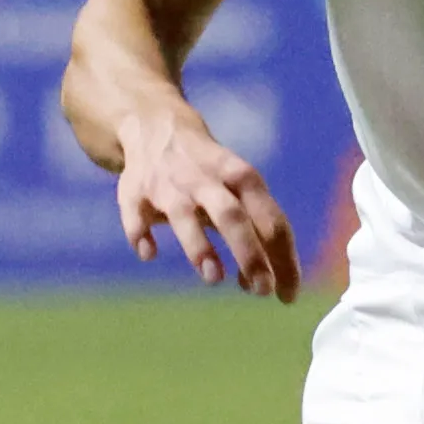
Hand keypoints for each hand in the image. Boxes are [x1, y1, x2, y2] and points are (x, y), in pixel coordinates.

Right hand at [114, 102, 297, 299]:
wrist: (156, 127)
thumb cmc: (210, 173)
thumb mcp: (239, 192)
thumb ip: (254, 234)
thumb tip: (268, 283)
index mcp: (243, 179)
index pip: (271, 221)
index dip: (283, 259)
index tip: (288, 296)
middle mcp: (207, 180)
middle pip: (233, 217)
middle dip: (249, 254)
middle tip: (262, 291)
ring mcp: (169, 185)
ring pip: (185, 216)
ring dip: (199, 247)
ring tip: (214, 278)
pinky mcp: (135, 191)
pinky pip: (136, 213)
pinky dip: (140, 233)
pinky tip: (148, 253)